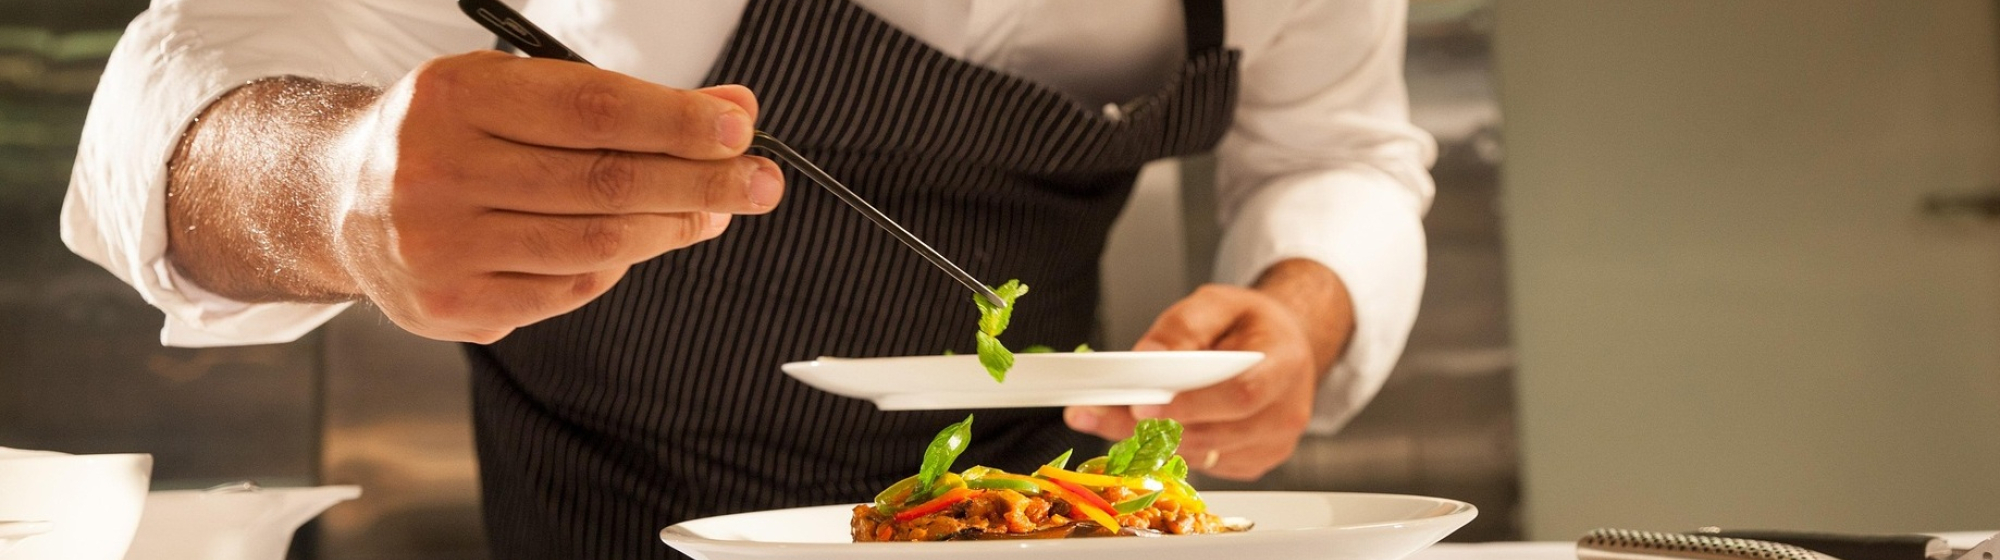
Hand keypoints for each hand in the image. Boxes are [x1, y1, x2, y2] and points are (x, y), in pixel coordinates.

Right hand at [332, 51, 783, 342]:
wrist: (338, 198)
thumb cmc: (447, 135)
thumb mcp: (518, 92)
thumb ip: (622, 102)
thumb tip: (732, 113)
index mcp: (455, 97)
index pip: (592, 109)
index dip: (676, 122)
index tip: (738, 130)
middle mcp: (436, 170)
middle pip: (603, 182)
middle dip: (698, 182)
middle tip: (760, 182)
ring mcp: (438, 245)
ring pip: (593, 243)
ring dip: (670, 228)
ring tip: (714, 211)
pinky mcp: (449, 304)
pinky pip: (567, 290)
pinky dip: (617, 266)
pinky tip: (641, 242)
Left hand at [1065, 259, 1352, 479]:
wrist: (1286, 348)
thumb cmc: (1253, 324)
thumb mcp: (1219, 303)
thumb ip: (1184, 325)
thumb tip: (1148, 355)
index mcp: (1284, 366)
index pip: (1240, 395)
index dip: (1190, 405)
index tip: (1142, 406)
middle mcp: (1284, 414)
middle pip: (1213, 433)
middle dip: (1150, 427)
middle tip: (1097, 412)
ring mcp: (1271, 445)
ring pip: (1200, 454)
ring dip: (1149, 441)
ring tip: (1103, 417)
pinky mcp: (1252, 464)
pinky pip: (1202, 463)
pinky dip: (1169, 449)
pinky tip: (1144, 428)